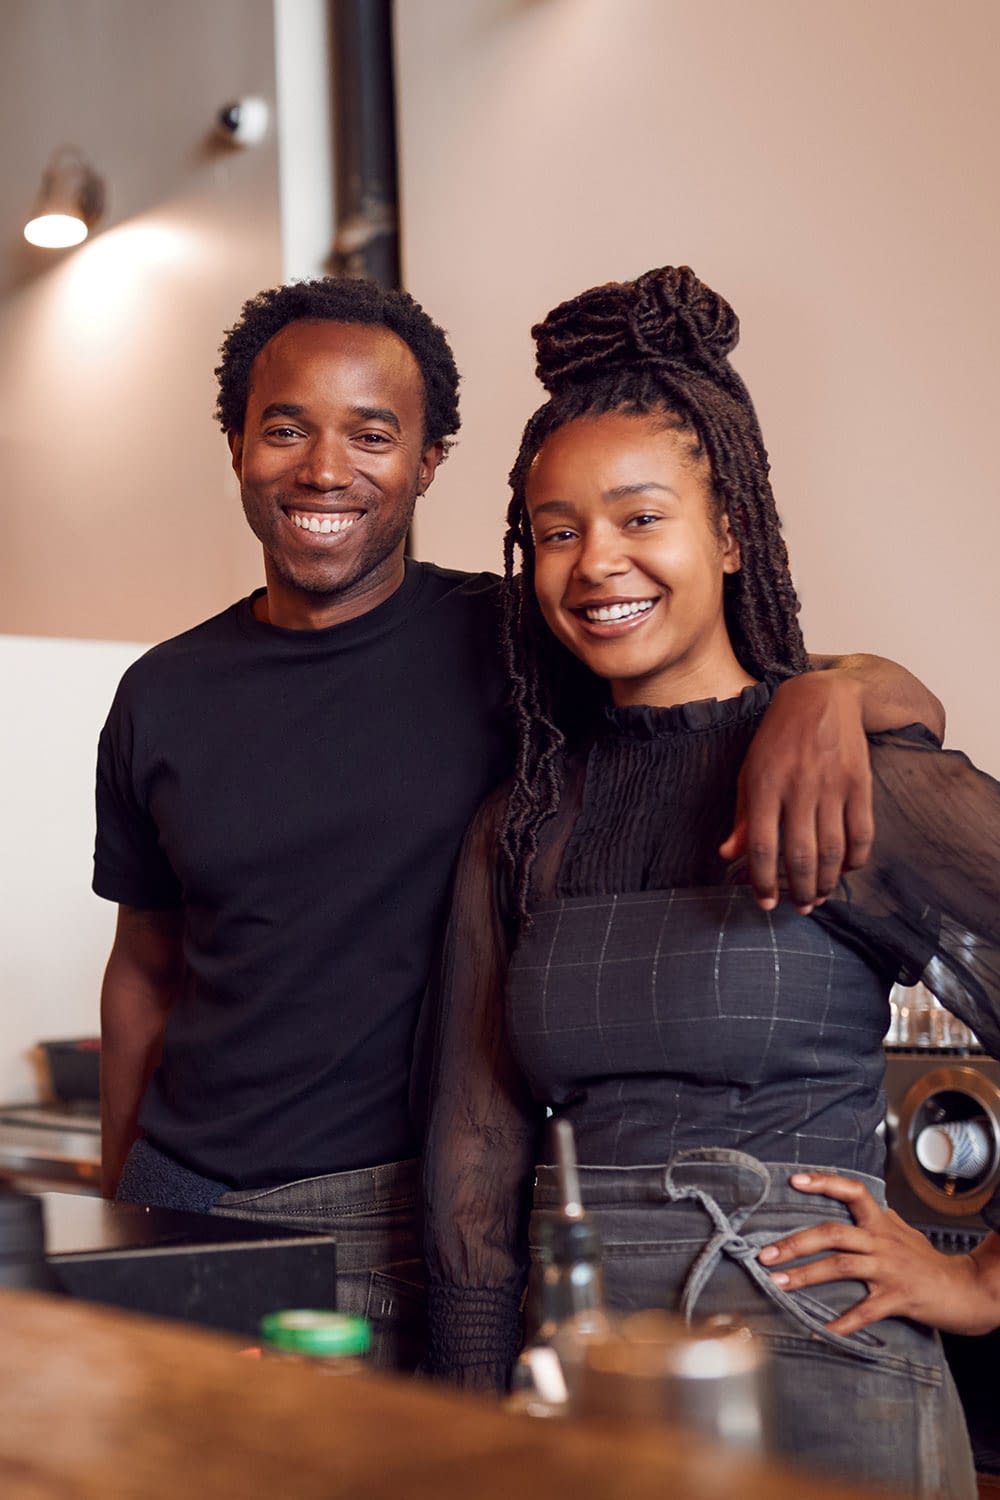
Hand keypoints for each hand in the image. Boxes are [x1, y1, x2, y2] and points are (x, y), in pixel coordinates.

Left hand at [719, 671, 873, 912]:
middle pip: (801, 855)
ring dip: (826, 883)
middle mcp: (799, 788)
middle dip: (798, 890)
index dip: (763, 881)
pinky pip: (862, 833)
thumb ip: (742, 816)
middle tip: (798, 907)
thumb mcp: (749, 771)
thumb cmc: (777, 738)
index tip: (765, 903)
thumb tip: (728, 855)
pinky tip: (845, 870)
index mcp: (764, 785)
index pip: (763, 846)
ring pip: (832, 851)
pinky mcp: (860, 783)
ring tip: (818, 897)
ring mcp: (832, 786)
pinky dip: (855, 860)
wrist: (821, 697)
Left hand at [756, 1171, 999, 1336]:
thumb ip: (877, 1219)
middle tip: (764, 1254)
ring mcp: (889, 1269)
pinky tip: (818, 1329)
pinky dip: (839, 1323)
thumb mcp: (902, 1232)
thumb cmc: (929, 1262)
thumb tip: (854, 1204)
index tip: (793, 1180)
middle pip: (832, 1233)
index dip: (823, 1182)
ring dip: (804, 1276)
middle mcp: (882, 1241)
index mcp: (881, 1223)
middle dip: (795, 1242)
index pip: (852, 1191)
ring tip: (776, 1284)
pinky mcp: (897, 1298)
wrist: (965, 1290)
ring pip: (840, 1266)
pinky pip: (863, 1311)